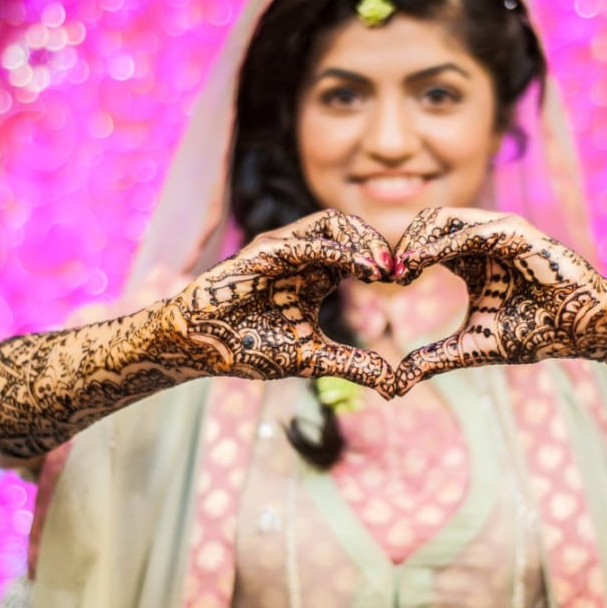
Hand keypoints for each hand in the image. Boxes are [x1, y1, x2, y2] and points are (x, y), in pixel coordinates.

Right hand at [158, 210, 396, 397]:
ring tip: (381, 266)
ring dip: (360, 240)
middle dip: (377, 243)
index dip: (383, 260)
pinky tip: (356, 265)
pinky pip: (301, 242)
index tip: (406, 279)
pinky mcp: (259, 252)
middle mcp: (301, 255)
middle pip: (350, 227)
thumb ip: (353, 365)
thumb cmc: (250, 347)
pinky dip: (333, 250)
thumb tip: (394, 384)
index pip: (359, 250)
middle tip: (399, 269)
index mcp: (316, 273)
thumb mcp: (312, 358)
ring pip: (329, 223)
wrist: (200, 347)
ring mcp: (280, 249)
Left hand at [392, 207, 606, 394]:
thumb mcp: (472, 346)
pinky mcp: (516, 232)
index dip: (404, 257)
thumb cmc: (533, 333)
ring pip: (445, 218)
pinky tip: (424, 261)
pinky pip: (473, 230)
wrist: (577, 330)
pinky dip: (444, 243)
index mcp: (468, 260)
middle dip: (406, 243)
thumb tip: (397, 385)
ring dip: (419, 240)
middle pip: (428, 222)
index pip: (424, 242)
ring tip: (405, 267)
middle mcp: (480, 240)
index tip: (392, 281)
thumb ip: (434, 359)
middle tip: (395, 273)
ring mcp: (498, 231)